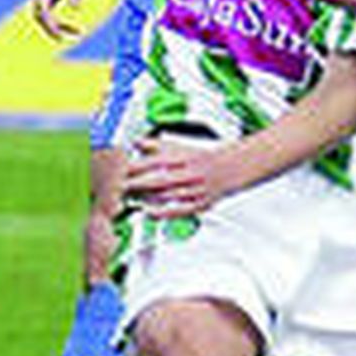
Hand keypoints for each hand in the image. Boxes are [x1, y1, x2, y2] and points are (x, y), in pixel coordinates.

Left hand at [124, 138, 241, 218]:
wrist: (236, 167)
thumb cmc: (206, 158)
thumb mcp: (182, 146)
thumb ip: (158, 145)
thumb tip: (136, 142)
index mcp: (186, 156)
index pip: (157, 160)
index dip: (137, 166)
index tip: (119, 170)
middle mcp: (191, 173)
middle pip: (159, 180)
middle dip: (137, 185)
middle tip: (119, 187)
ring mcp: (197, 190)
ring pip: (168, 196)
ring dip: (147, 199)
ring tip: (129, 199)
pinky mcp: (201, 204)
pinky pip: (181, 210)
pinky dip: (164, 213)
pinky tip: (149, 213)